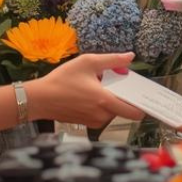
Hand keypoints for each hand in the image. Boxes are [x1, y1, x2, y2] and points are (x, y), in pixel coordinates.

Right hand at [27, 53, 145, 126]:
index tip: (140, 93)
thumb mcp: (88, 62)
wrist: (40, 99)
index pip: (135, 112)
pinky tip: (87, 93)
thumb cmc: (63, 79)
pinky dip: (100, 105)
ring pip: (112, 111)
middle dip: (121, 95)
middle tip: (110, 81)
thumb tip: (130, 56)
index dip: (141, 103)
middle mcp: (103, 116)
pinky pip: (101, 114)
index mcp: (106, 101)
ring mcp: (94, 122)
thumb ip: (112, 60)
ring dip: (109, 99)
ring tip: (95, 85)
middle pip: (123, 108)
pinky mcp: (86, 124)